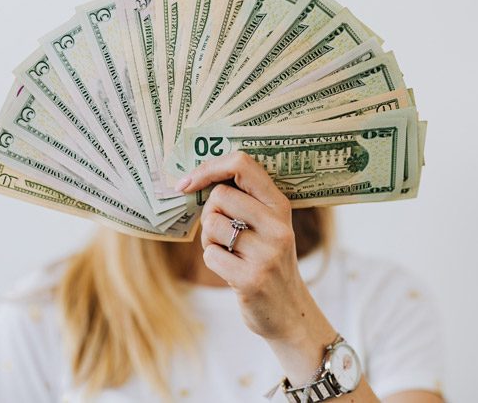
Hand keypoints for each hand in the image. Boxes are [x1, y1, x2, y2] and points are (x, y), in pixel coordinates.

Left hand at [177, 151, 324, 342]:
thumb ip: (244, 201)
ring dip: (209, 240)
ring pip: (212, 225)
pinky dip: (212, 261)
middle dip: (209, 214)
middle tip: (222, 234)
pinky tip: (231, 270)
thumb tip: (194, 179)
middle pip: (219, 195)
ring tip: (229, 253)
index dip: (209, 167)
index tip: (188, 182)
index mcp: (280, 205)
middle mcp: (277, 226)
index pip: (242, 164)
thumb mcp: (268, 225)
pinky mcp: (252, 279)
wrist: (289, 312)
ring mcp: (267, 253)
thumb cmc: (267, 261)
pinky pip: (210, 255)